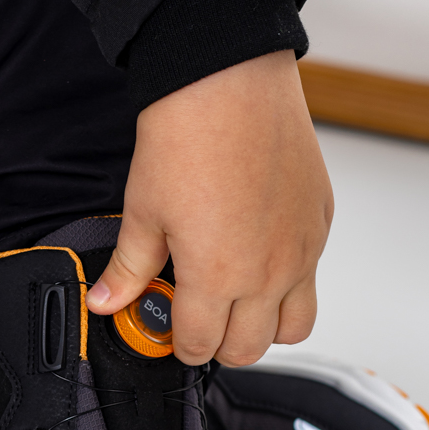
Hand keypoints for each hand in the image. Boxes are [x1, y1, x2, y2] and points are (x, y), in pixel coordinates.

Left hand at [85, 50, 332, 366]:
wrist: (229, 80)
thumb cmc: (187, 137)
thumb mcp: (143, 211)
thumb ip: (129, 268)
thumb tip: (107, 300)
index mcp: (218, 278)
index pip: (201, 346)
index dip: (180, 346)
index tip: (171, 331)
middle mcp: (268, 273)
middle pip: (248, 349)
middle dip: (220, 344)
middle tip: (200, 319)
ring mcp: (301, 251)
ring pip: (294, 329)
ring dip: (264, 327)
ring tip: (237, 302)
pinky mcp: (320, 224)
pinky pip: (311, 278)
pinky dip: (289, 285)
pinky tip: (260, 257)